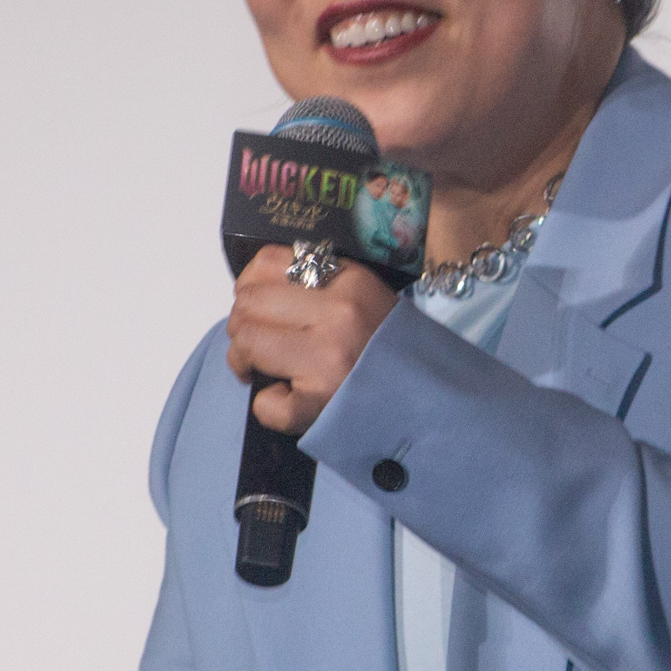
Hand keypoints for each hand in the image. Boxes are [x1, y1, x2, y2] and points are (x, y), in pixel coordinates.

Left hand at [225, 244, 396, 431]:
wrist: (429, 398)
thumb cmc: (387, 346)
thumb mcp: (362, 297)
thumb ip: (317, 284)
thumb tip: (253, 289)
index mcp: (348, 281)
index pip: (269, 263)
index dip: (250, 285)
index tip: (257, 305)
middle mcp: (339, 315)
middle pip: (249, 303)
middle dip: (241, 325)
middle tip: (255, 343)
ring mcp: (329, 361)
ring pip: (247, 344)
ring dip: (242, 360)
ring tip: (260, 368)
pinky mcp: (321, 405)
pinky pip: (266, 404)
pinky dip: (267, 407)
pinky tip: (285, 400)